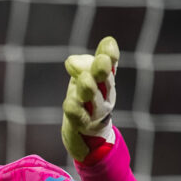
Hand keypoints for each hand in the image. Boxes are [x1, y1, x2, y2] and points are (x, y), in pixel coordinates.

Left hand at [61, 36, 118, 161]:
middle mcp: (104, 96)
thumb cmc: (85, 100)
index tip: (108, 45)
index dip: (110, 55)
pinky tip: (70, 104)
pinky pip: (79, 118)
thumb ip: (82, 65)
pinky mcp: (81, 126)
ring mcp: (94, 113)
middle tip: (102, 60)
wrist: (85, 135)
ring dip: (90, 89)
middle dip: (102, 70)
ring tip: (85, 80)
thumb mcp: (84, 77)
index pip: (110, 65)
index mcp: (106, 81)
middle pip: (105, 82)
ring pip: (93, 100)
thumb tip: (71, 62)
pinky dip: (75, 110)